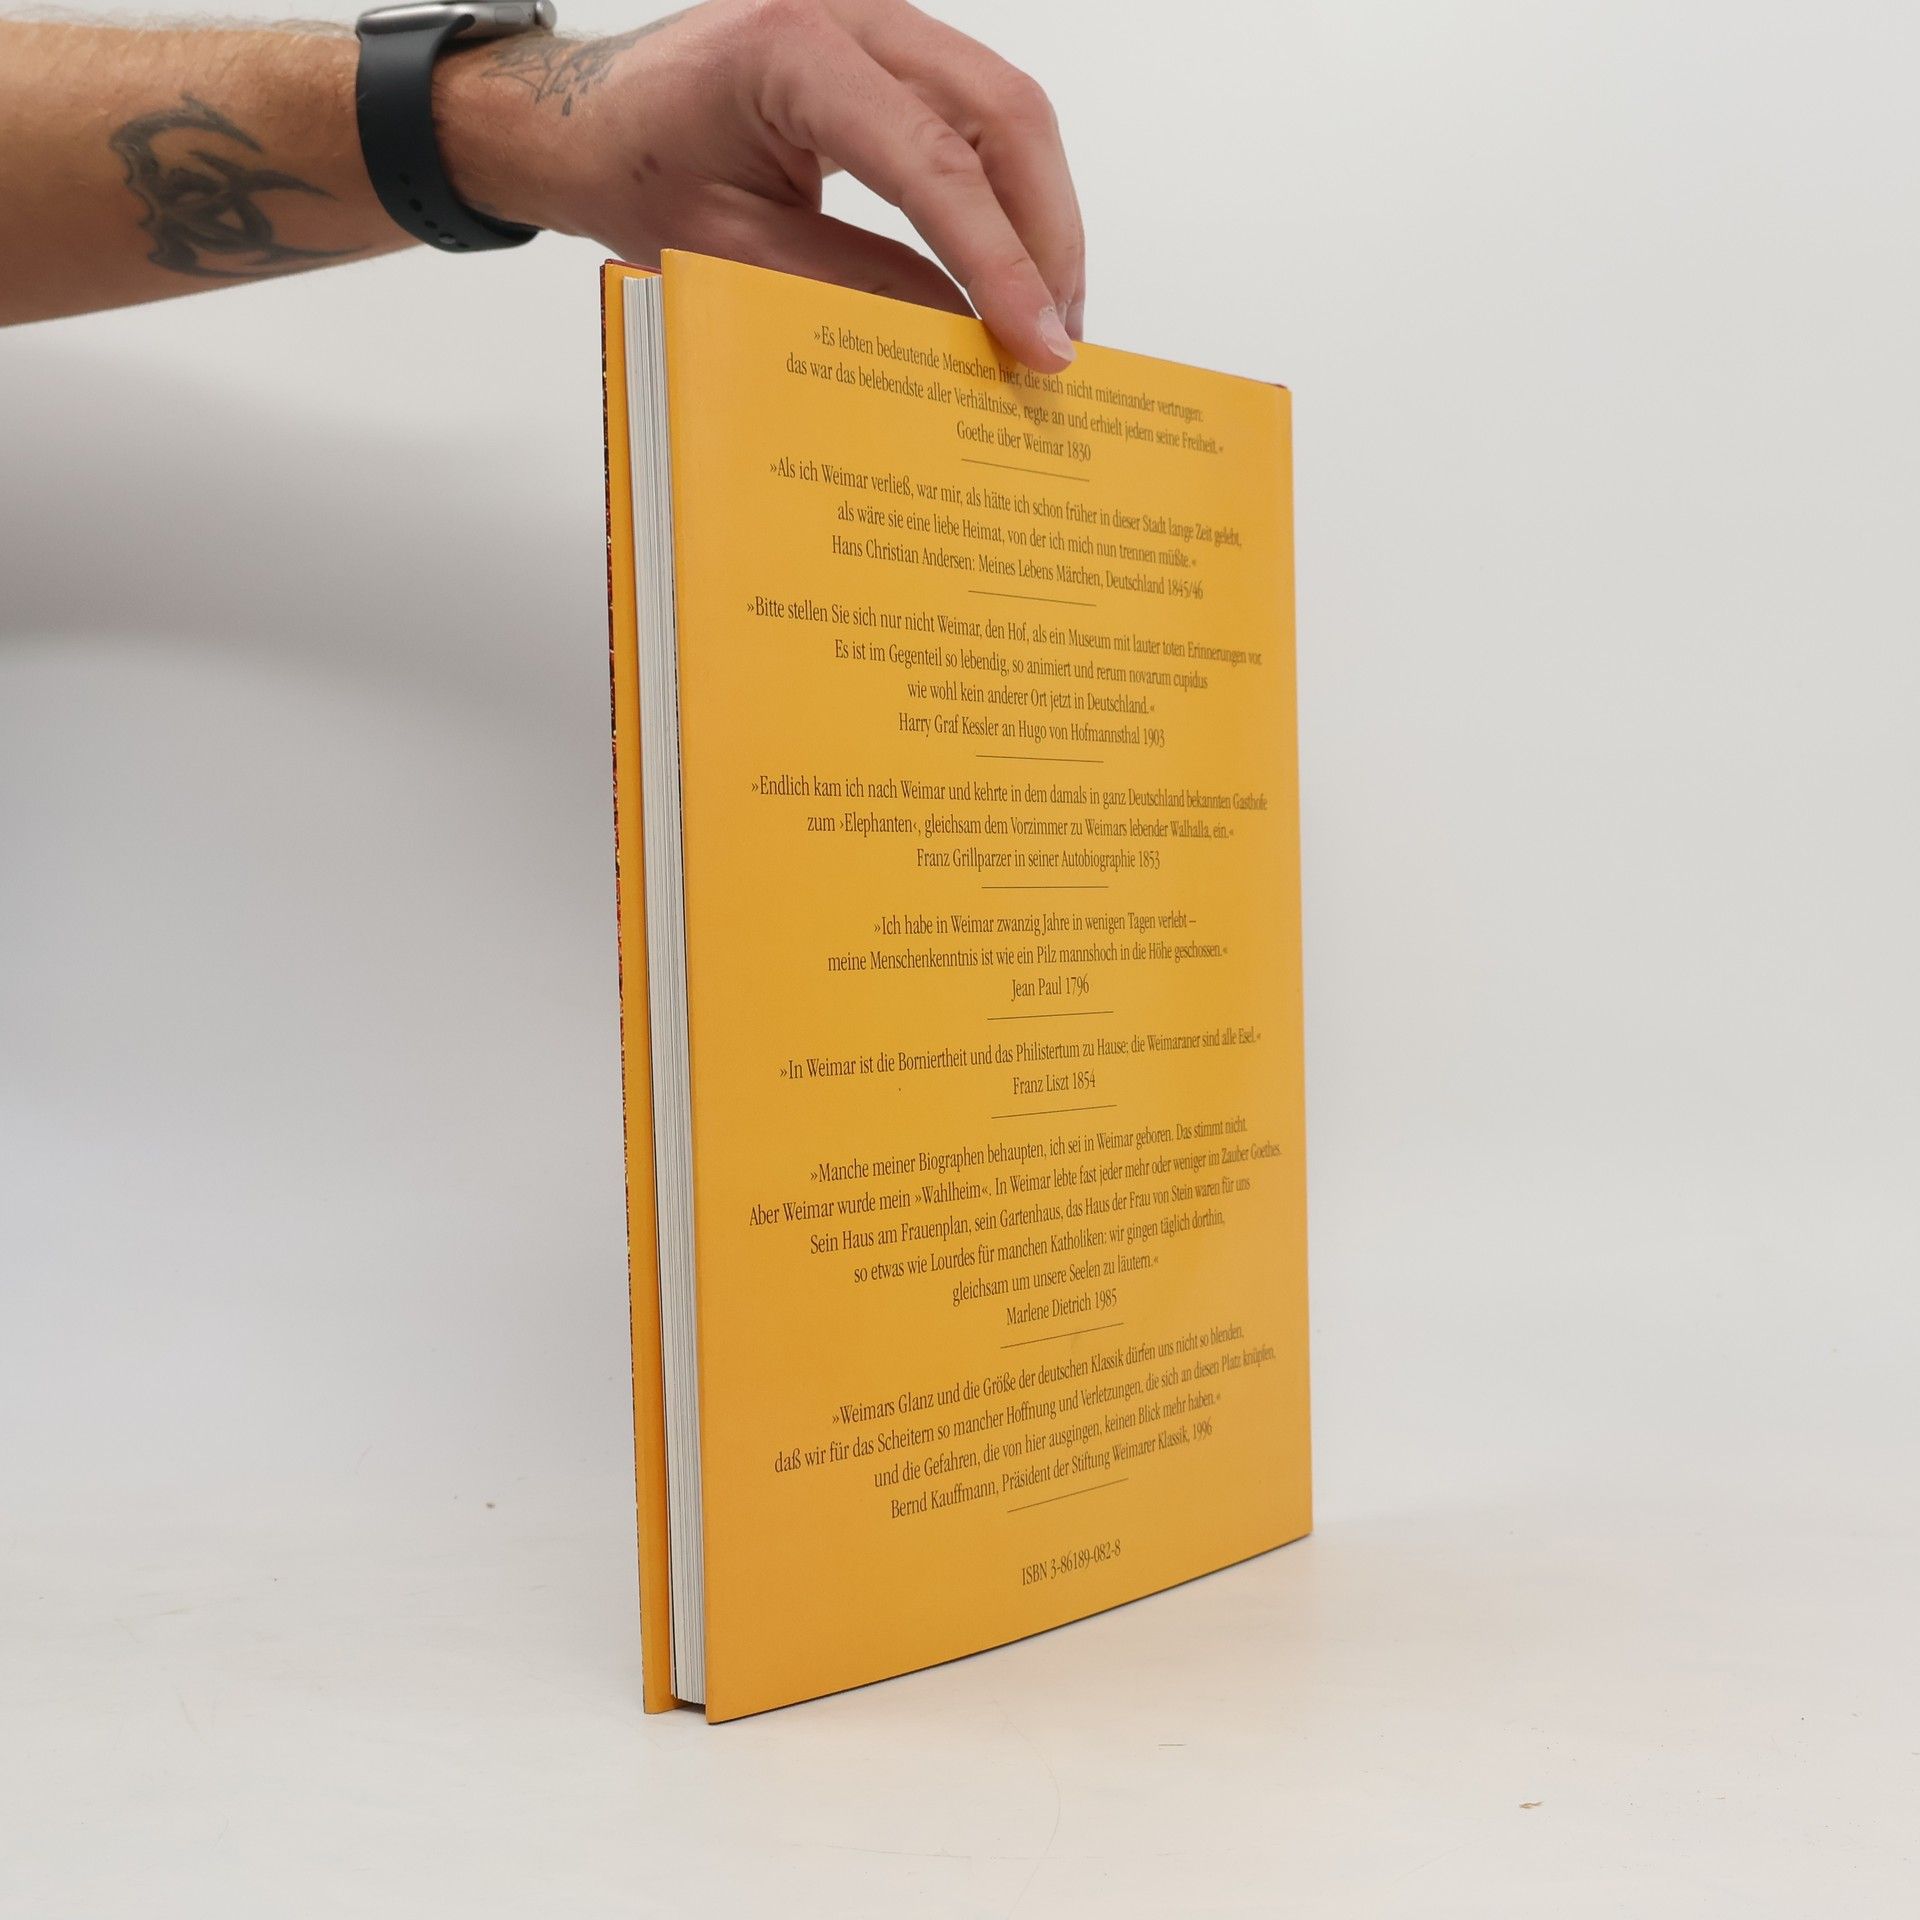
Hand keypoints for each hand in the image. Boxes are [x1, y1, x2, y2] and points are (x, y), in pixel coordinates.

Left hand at [439, 0, 1084, 370]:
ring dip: (1041, 218)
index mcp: (790, 52)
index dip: (999, 261)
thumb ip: (850, 290)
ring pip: (1007, 110)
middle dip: (1046, 236)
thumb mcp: (733, 254)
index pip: (932, 159)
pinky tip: (1016, 270)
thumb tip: (960, 341)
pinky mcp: (895, 51)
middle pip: (1002, 112)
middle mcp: (849, 12)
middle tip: (1058, 343)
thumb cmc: (638, 170)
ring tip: (1048, 319)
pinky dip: (1010, 196)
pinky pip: (980, 115)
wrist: (592, 116)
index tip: (1038, 345)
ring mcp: (880, 21)